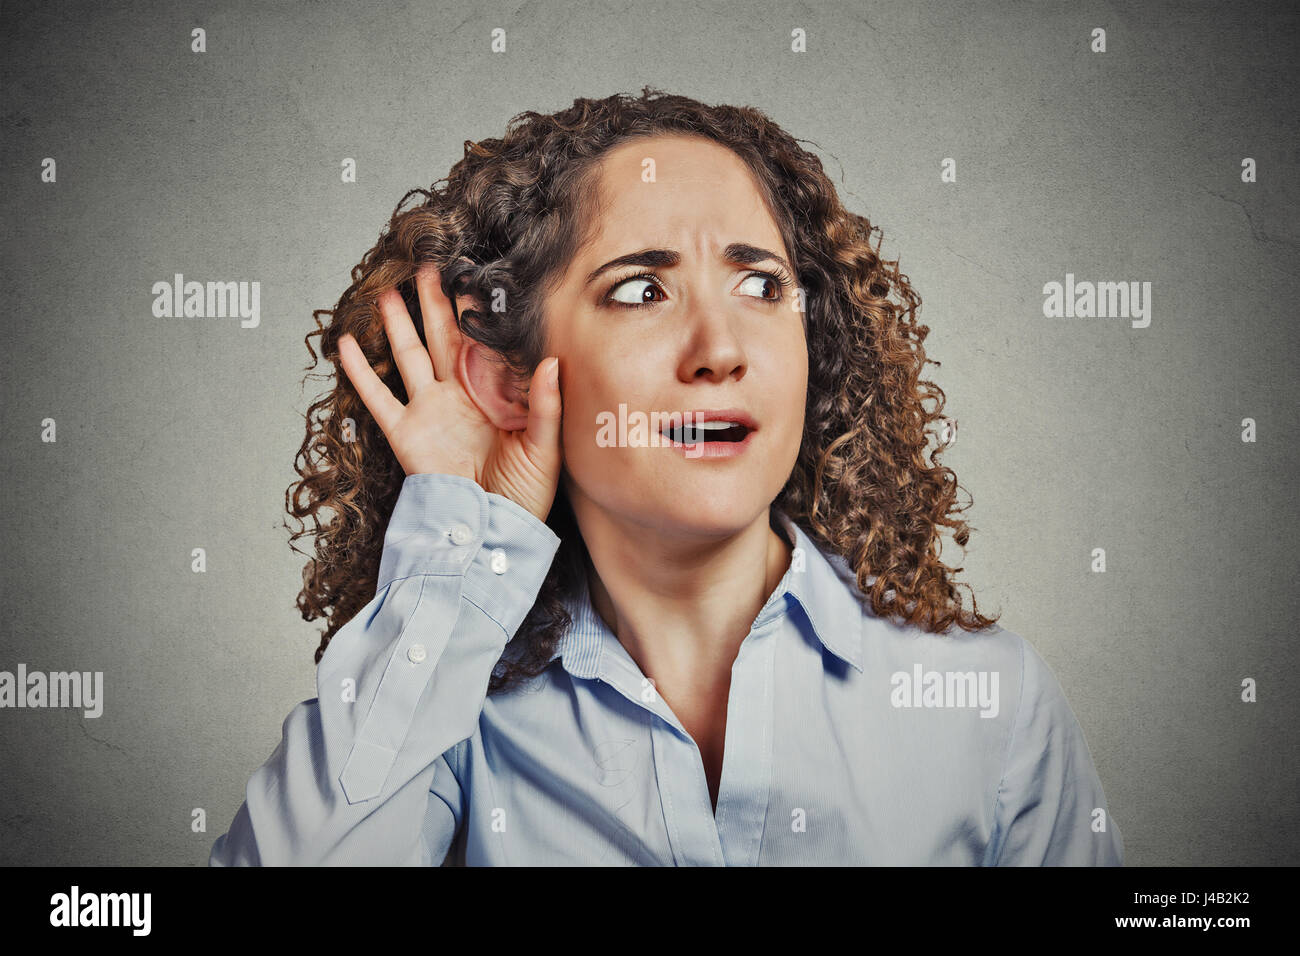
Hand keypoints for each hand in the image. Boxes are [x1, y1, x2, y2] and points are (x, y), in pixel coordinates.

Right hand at [337, 263, 563, 523]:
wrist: (490, 530)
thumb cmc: (524, 495)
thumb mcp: (545, 448)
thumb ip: (545, 404)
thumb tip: (552, 361)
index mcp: (495, 395)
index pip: (485, 344)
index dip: (479, 313)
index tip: (476, 276)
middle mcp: (460, 396)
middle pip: (445, 338)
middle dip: (437, 304)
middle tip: (430, 268)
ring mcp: (431, 410)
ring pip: (411, 355)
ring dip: (399, 324)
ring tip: (389, 293)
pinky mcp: (406, 432)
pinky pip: (378, 397)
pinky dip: (360, 371)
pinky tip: (347, 344)